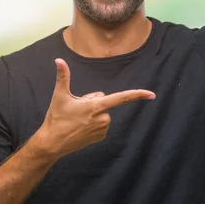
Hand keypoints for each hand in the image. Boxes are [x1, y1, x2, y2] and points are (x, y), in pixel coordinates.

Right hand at [35, 58, 154, 158]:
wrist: (52, 143)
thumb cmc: (56, 118)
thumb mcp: (59, 96)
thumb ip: (63, 76)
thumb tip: (59, 60)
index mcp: (97, 106)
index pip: (122, 98)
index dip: (137, 94)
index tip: (152, 94)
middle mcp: (103, 118)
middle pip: (104, 101)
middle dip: (93, 102)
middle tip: (76, 110)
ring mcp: (103, 129)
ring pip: (103, 112)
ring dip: (93, 113)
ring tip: (77, 119)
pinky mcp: (101, 137)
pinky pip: (101, 123)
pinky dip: (93, 123)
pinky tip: (80, 127)